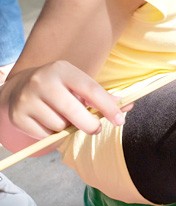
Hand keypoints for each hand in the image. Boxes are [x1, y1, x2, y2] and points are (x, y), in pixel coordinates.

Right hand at [1, 61, 126, 145]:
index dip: (108, 107)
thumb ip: (102, 96)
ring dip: (67, 127)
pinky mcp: (17, 116)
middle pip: (74, 111)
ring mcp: (27, 98)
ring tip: (63, 117)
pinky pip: (45, 135)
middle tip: (95, 128)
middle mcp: (42, 81)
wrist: (20, 87)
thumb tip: (128, 106)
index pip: (91, 90)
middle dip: (90, 125)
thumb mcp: (78, 84)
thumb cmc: (60, 87)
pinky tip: (48, 122)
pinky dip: (51, 134)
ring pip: (59, 126)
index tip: (120, 120)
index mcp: (63, 70)